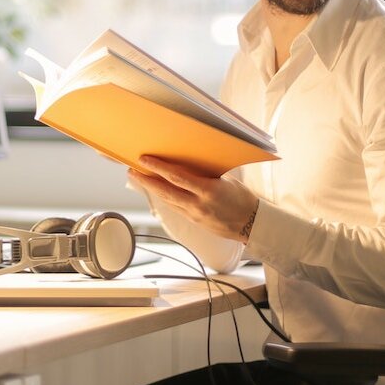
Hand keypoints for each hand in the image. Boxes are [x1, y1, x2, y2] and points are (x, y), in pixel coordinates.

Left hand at [129, 156, 258, 242]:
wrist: (252, 225)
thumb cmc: (243, 199)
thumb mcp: (227, 180)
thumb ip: (206, 173)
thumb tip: (189, 162)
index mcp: (209, 190)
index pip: (177, 177)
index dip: (158, 167)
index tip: (144, 159)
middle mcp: (198, 204)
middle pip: (165, 191)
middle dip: (146, 180)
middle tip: (132, 170)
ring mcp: (194, 215)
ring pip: (167, 200)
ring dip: (151, 189)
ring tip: (139, 178)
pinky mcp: (194, 221)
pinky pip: (175, 207)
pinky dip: (164, 197)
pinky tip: (156, 190)